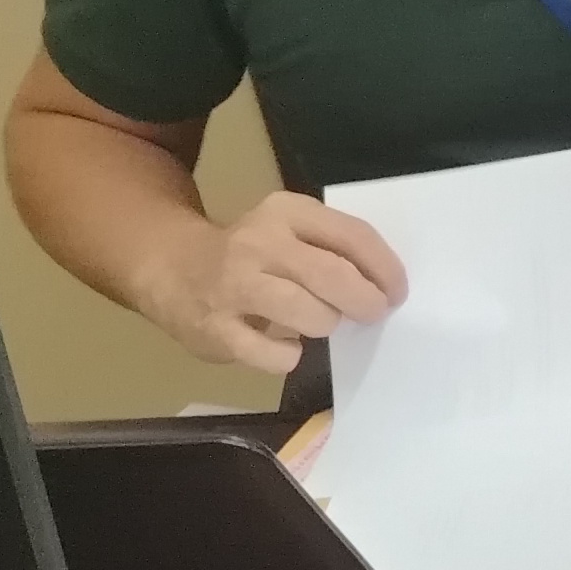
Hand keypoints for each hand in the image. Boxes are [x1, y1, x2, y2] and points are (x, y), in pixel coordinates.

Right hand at [142, 192, 405, 374]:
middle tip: (373, 313)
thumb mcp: (289, 230)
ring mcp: (234, 287)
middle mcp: (259, 244)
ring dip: (326, 323)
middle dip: (365, 301)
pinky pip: (272, 354)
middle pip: (332, 275)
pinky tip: (288, 347)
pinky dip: (290, 357)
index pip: (352, 235)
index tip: (397, 291)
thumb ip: (332, 246)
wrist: (172, 268)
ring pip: (308, 313)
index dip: (385, 268)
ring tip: (321, 322)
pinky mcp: (216, 329)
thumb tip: (385, 284)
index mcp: (286, 212)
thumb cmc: (251, 253)